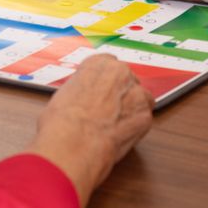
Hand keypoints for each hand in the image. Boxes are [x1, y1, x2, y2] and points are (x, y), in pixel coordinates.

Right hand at [28, 54, 153, 207]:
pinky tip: (120, 134)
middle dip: (120, 94)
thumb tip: (80, 98)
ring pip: (140, 98)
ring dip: (131, 108)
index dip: (105, 80)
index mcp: (98, 63)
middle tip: (107, 110)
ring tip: (114, 124)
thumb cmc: (63, 121)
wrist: (73, 143)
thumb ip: (80, 90)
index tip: (101, 90)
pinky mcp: (145, 116)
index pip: (108, 63)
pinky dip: (135, 127)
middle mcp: (120, 73)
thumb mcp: (63, 95)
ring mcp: (136, 93)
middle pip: (126, 79)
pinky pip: (144, 119)